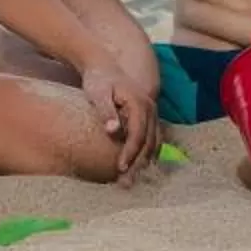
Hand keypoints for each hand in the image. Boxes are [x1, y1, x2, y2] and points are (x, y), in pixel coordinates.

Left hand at [79, 58, 161, 182]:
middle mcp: (150, 108)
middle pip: (149, 142)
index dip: (130, 153)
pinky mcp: (148, 117)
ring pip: (153, 143)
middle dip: (138, 164)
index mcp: (139, 102)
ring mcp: (152, 112)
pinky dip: (146, 155)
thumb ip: (106, 112)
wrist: (103, 65)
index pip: (138, 134)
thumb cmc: (98, 80)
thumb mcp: (97, 93)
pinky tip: (136, 168)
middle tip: (125, 184)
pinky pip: (151, 139)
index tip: (119, 168)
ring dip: (143, 163)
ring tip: (129, 181)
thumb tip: (113, 131)